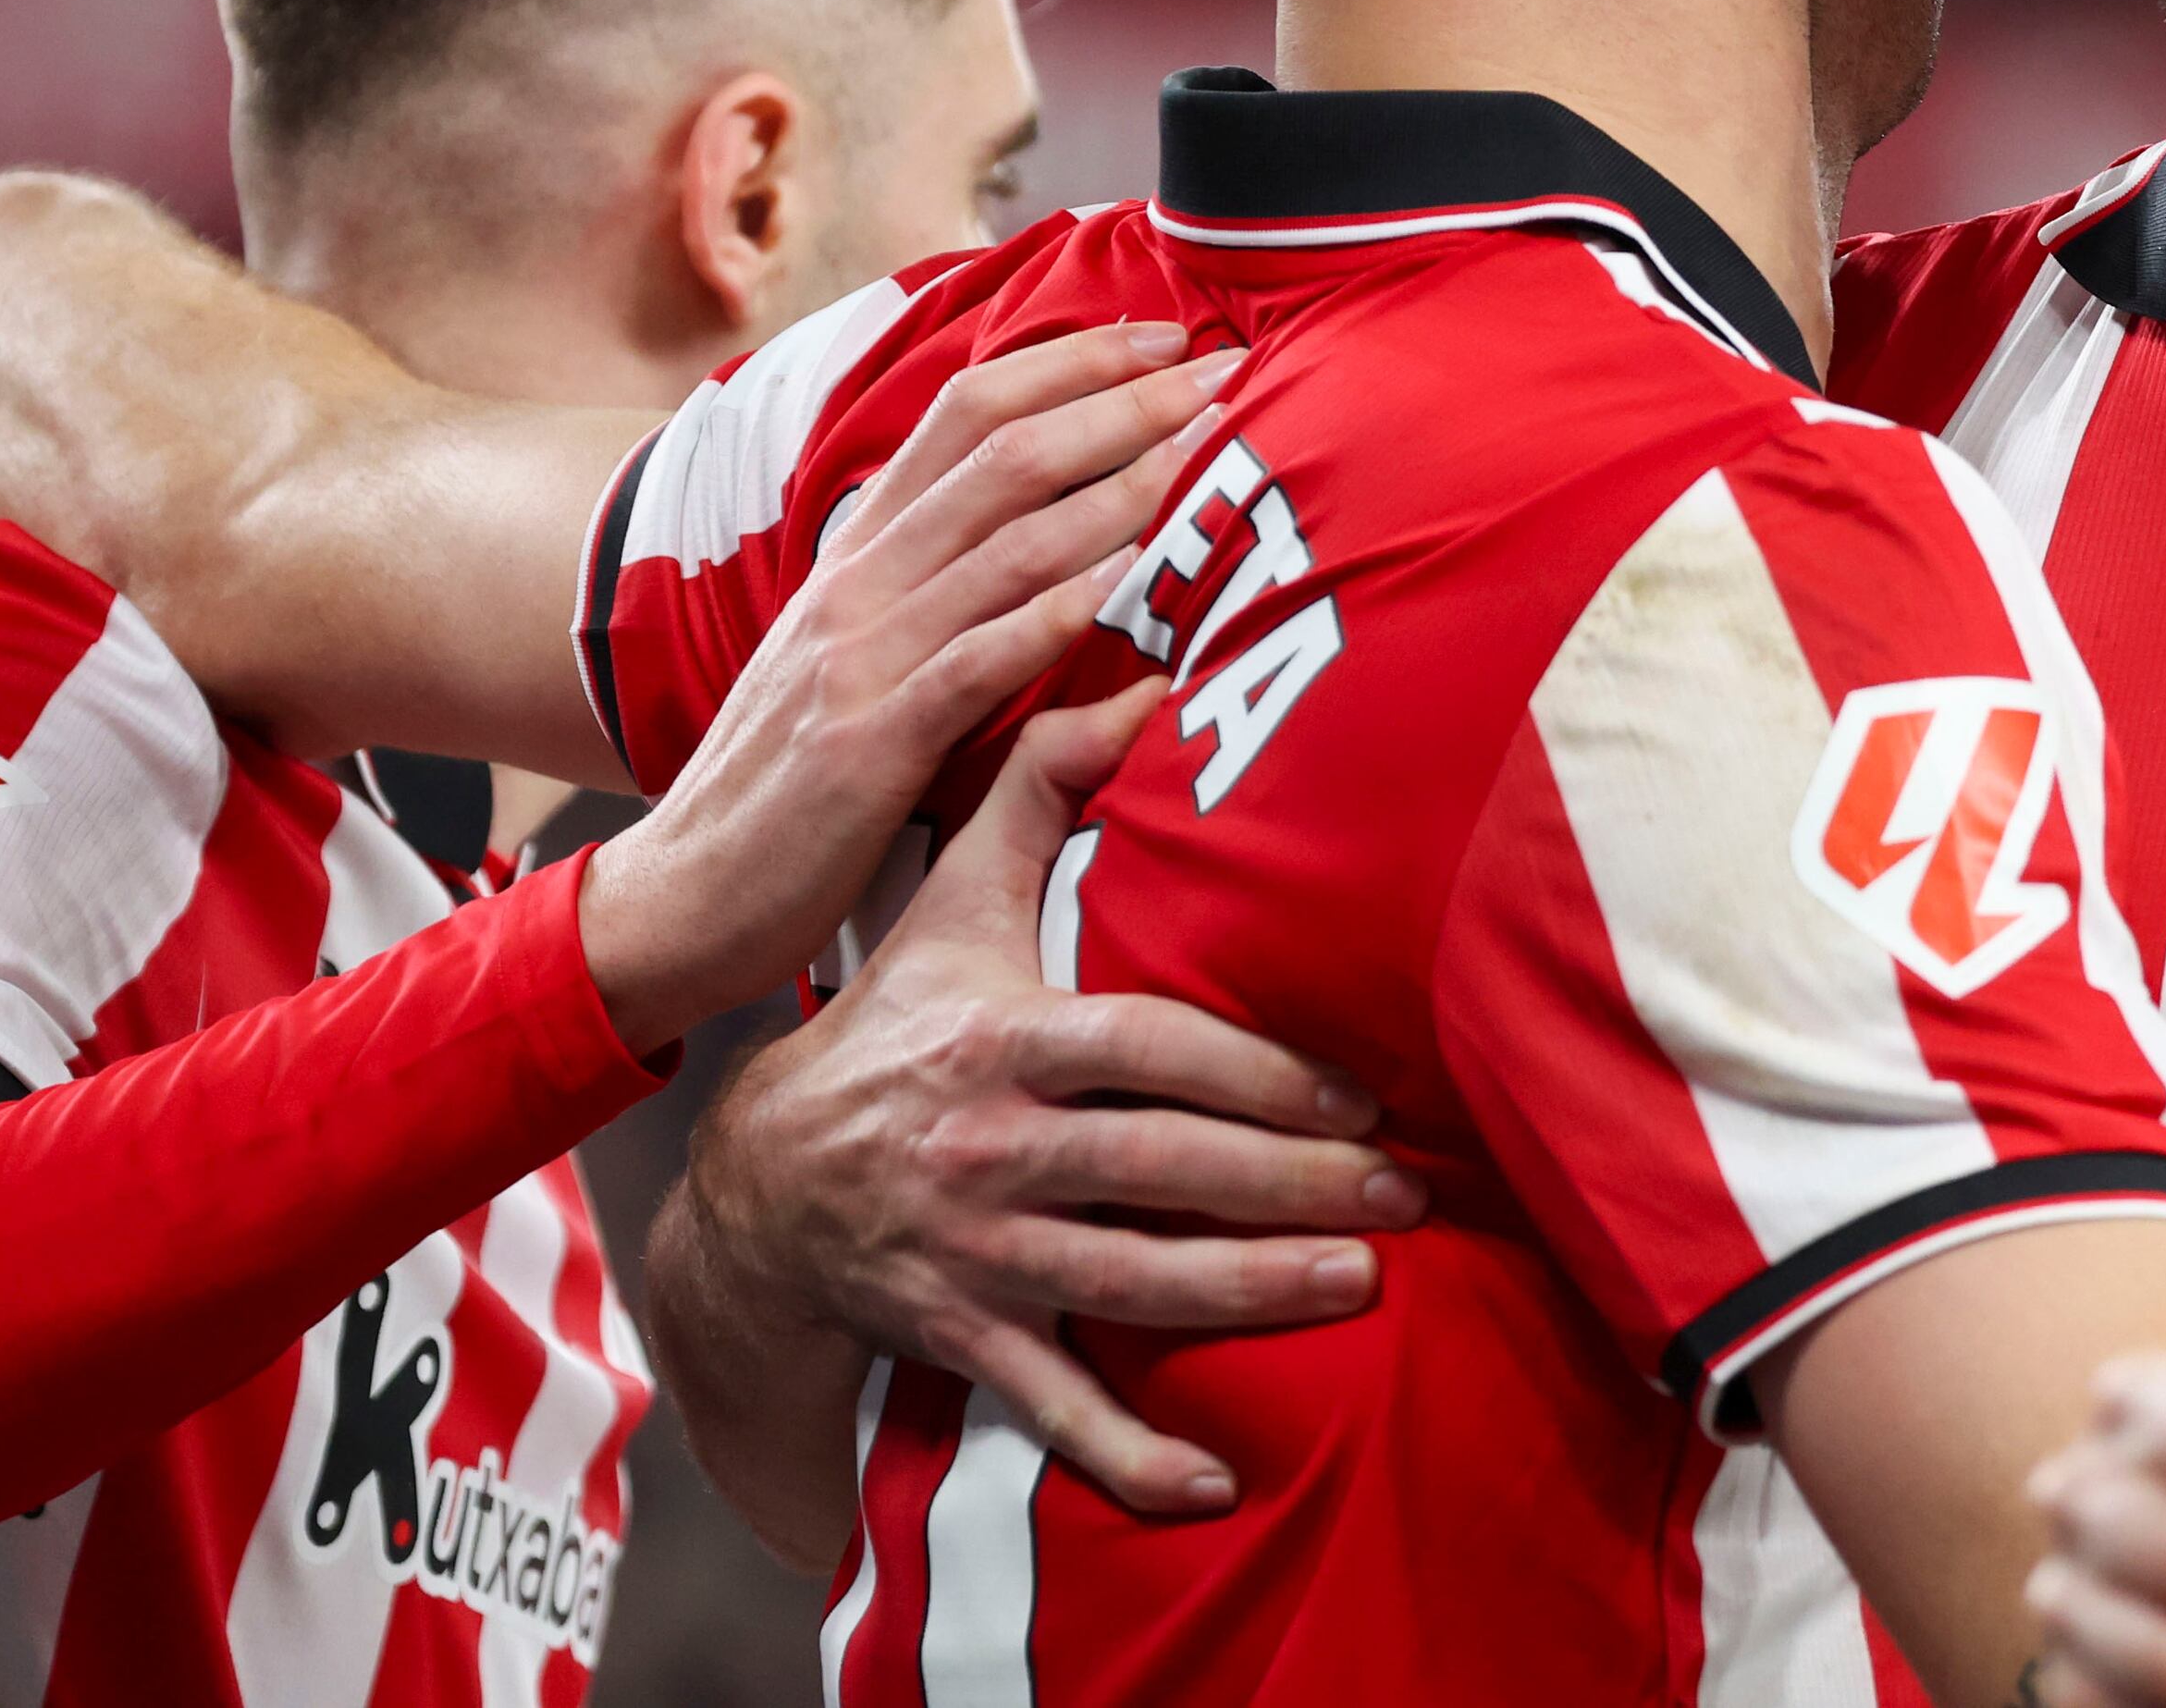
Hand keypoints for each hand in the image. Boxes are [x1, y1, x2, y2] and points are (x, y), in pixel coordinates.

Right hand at [580, 325, 1237, 1050]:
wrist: (681, 895)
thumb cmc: (788, 780)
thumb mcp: (850, 653)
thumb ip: (927, 584)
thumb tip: (1031, 525)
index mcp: (859, 550)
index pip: (966, 411)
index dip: (1069, 361)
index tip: (1162, 336)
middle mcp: (859, 582)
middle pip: (1004, 453)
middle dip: (1122, 402)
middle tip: (1221, 371)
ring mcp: (861, 658)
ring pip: (1005, 542)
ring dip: (1118, 490)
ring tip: (1206, 454)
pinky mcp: (870, 746)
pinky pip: (973, 665)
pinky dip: (1050, 620)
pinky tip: (1120, 591)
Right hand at [658, 683, 1420, 1525]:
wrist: (759, 1186)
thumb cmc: (895, 1026)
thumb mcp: (951, 901)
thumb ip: (1038, 787)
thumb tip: (1141, 680)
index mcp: (1003, 1039)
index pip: (1150, 1053)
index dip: (1259, 1077)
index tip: (1361, 1098)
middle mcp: (989, 1149)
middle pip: (1159, 1171)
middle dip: (1289, 1192)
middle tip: (1406, 1200)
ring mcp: (972, 1254)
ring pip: (1127, 1285)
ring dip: (1249, 1296)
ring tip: (1357, 1287)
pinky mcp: (959, 1337)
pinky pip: (1049, 1408)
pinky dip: (1127, 1456)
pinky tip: (1215, 1484)